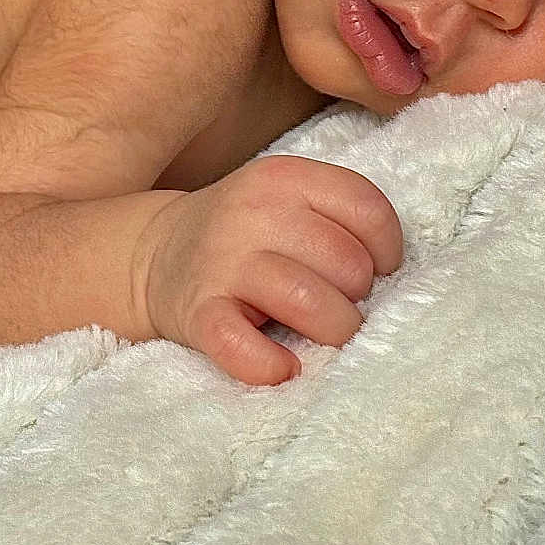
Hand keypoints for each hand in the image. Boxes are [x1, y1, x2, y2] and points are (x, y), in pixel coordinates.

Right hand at [137, 154, 402, 385]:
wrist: (156, 253)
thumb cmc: (246, 233)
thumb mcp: (286, 199)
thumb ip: (335, 218)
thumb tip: (387, 275)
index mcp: (284, 177)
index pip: (367, 208)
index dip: (386, 249)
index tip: (375, 271)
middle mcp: (252, 212)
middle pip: (346, 262)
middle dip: (356, 296)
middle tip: (337, 302)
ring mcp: (222, 262)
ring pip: (309, 302)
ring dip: (332, 331)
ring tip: (321, 336)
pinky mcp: (197, 313)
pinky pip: (241, 346)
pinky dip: (269, 364)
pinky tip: (283, 366)